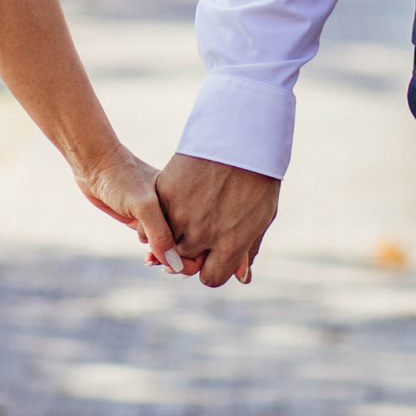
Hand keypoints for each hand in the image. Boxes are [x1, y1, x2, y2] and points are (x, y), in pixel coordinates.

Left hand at [72, 147, 185, 272]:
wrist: (94, 164)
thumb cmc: (120, 178)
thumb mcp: (144, 205)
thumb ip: (159, 234)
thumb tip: (175, 264)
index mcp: (181, 199)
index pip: (196, 233)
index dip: (193, 253)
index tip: (180, 267)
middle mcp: (172, 206)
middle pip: (185, 241)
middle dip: (177, 257)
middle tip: (163, 266)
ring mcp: (155, 213)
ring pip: (168, 242)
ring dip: (163, 255)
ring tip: (151, 260)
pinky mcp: (140, 218)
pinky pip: (153, 240)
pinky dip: (153, 251)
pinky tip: (148, 258)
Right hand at [156, 152, 280, 286]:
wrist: (240, 136)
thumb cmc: (257, 178)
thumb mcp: (261, 217)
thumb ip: (248, 250)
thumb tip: (243, 278)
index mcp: (231, 245)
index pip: (210, 278)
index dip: (209, 269)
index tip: (209, 257)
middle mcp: (203, 235)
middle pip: (184, 260)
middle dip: (190, 249)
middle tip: (195, 231)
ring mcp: (181, 214)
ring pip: (166, 239)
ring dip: (172, 232)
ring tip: (185, 214)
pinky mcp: (166, 193)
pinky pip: (154, 216)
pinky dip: (161, 213)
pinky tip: (174, 200)